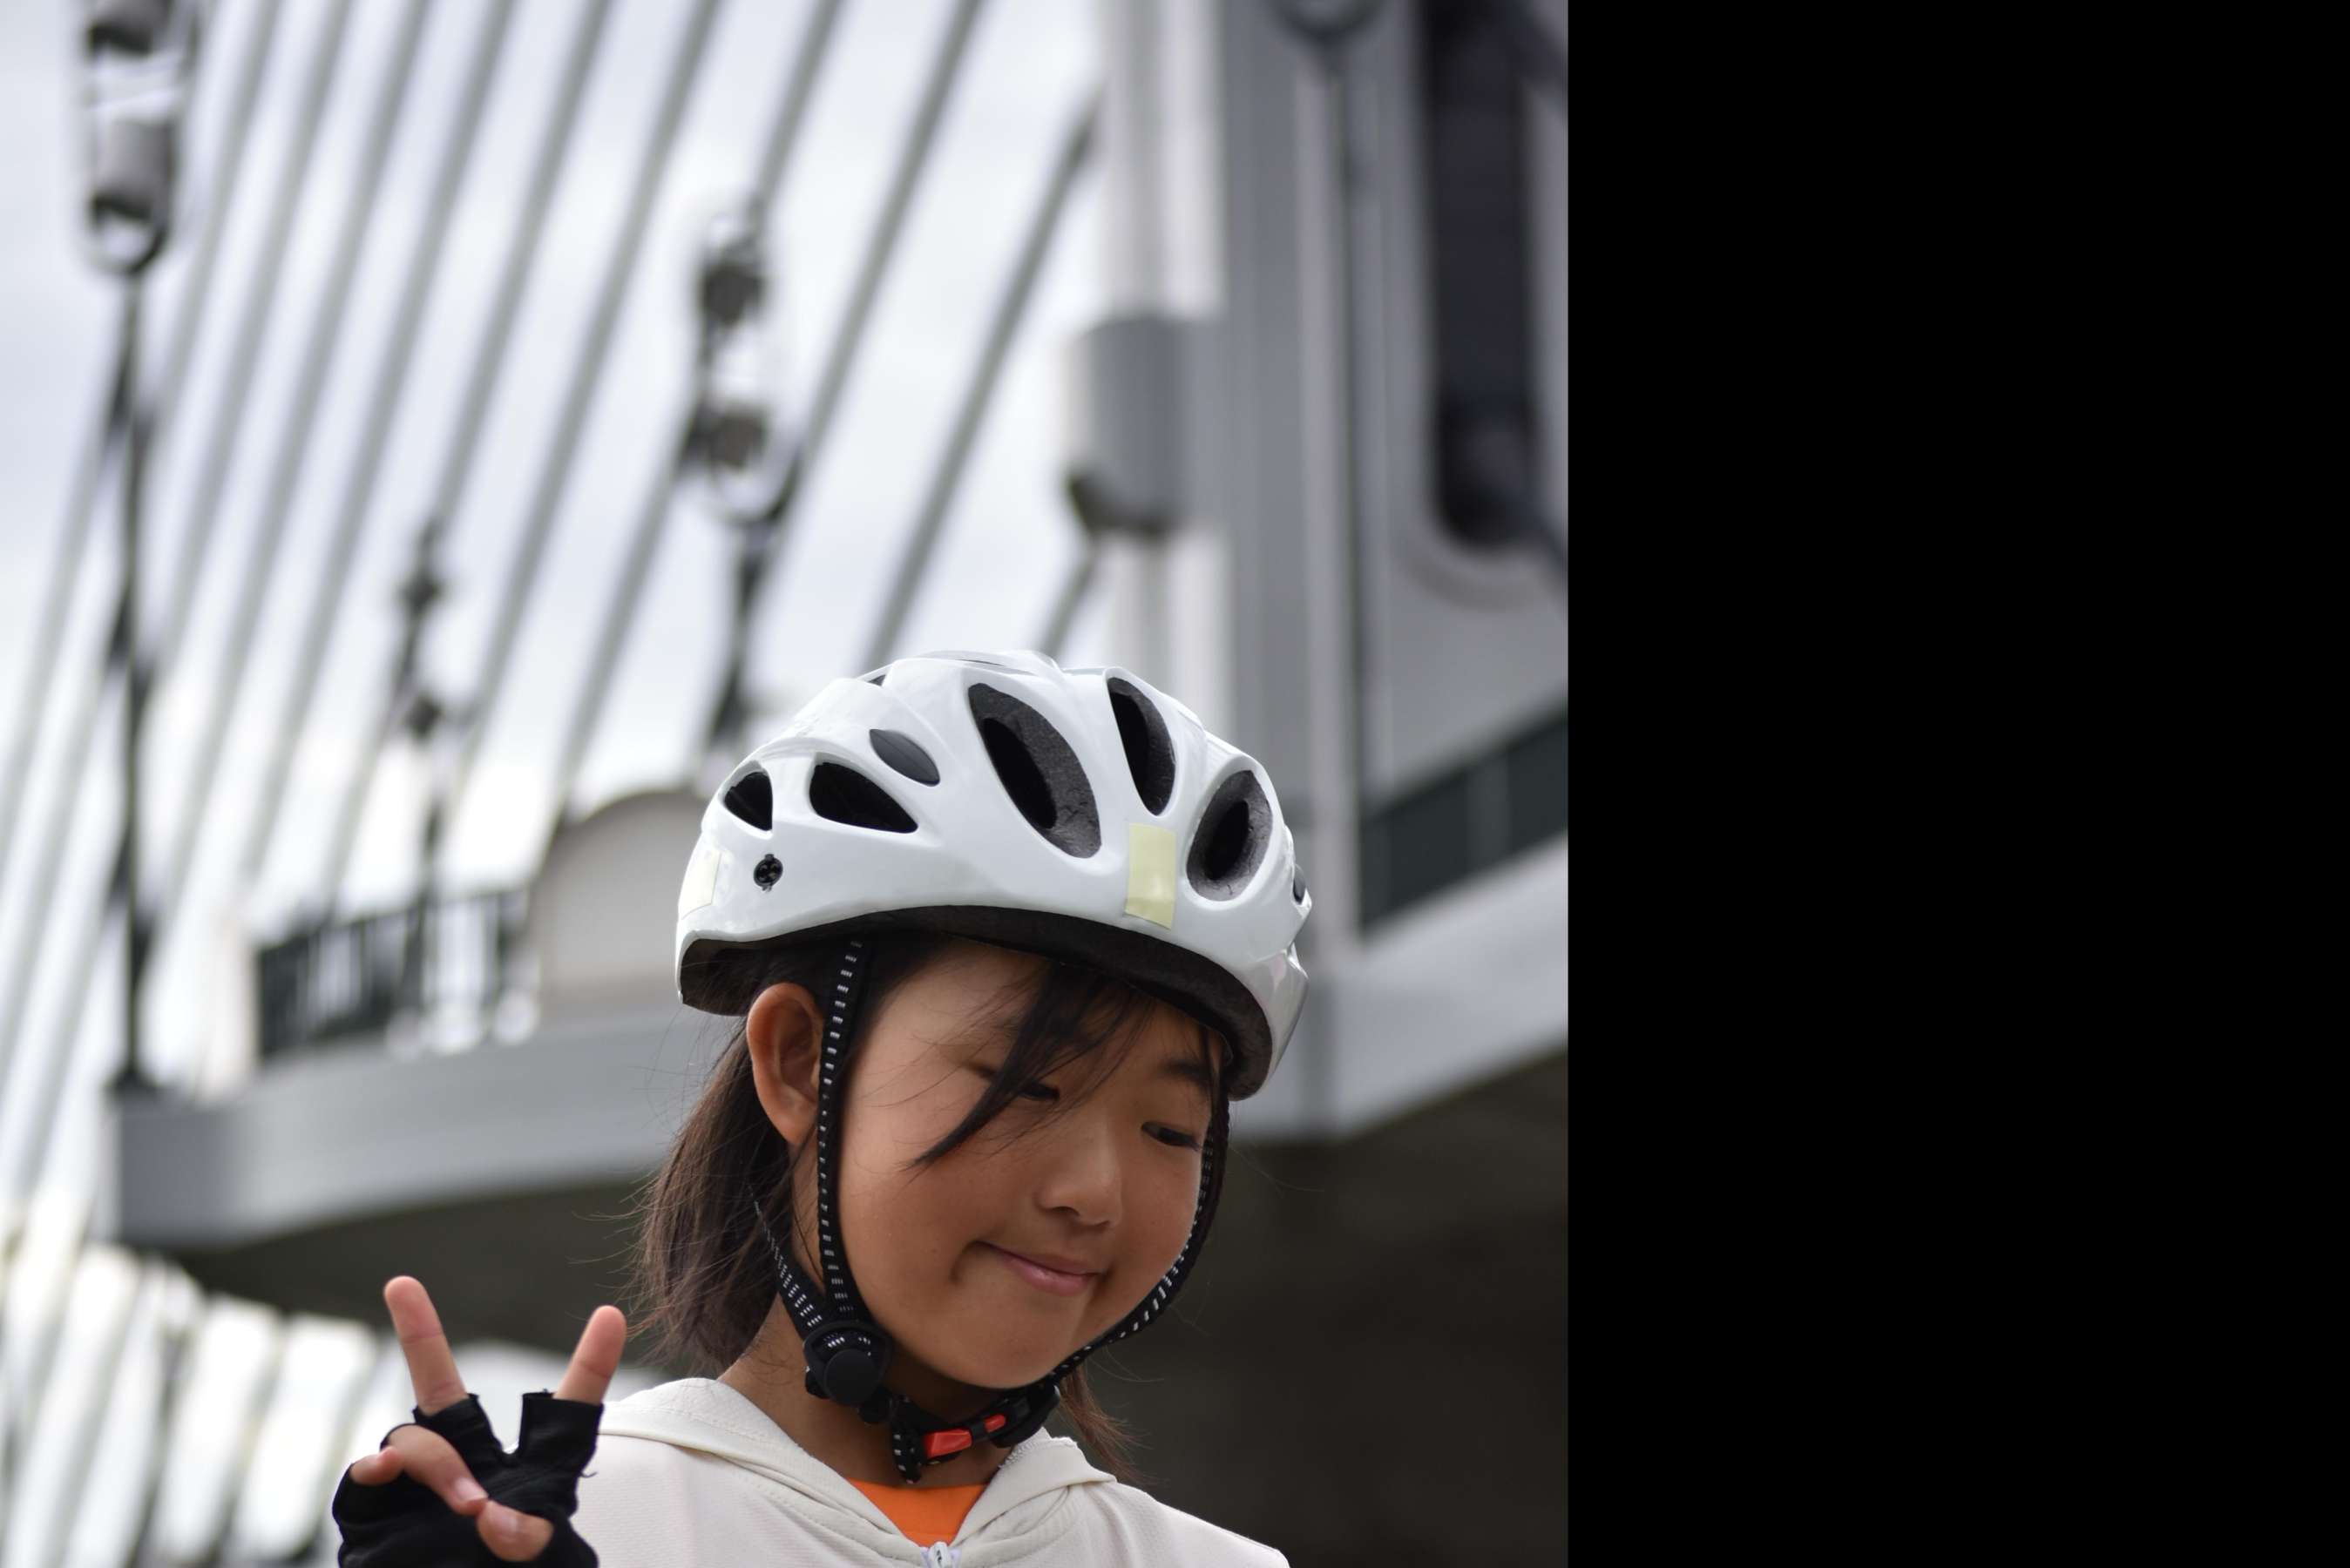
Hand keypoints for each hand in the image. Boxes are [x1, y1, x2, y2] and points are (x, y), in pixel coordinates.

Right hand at [341, 1276, 626, 1561]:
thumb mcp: (538, 1559)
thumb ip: (525, 1534)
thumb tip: (485, 1512)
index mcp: (534, 1471)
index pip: (569, 1410)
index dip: (592, 1364)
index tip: (612, 1314)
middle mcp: (471, 1464)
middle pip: (442, 1390)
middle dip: (418, 1334)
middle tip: (400, 1286)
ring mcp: (419, 1485)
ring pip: (416, 1441)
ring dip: (441, 1466)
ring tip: (472, 1506)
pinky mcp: (378, 1511)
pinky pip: (368, 1473)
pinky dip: (375, 1472)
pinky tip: (387, 1474)